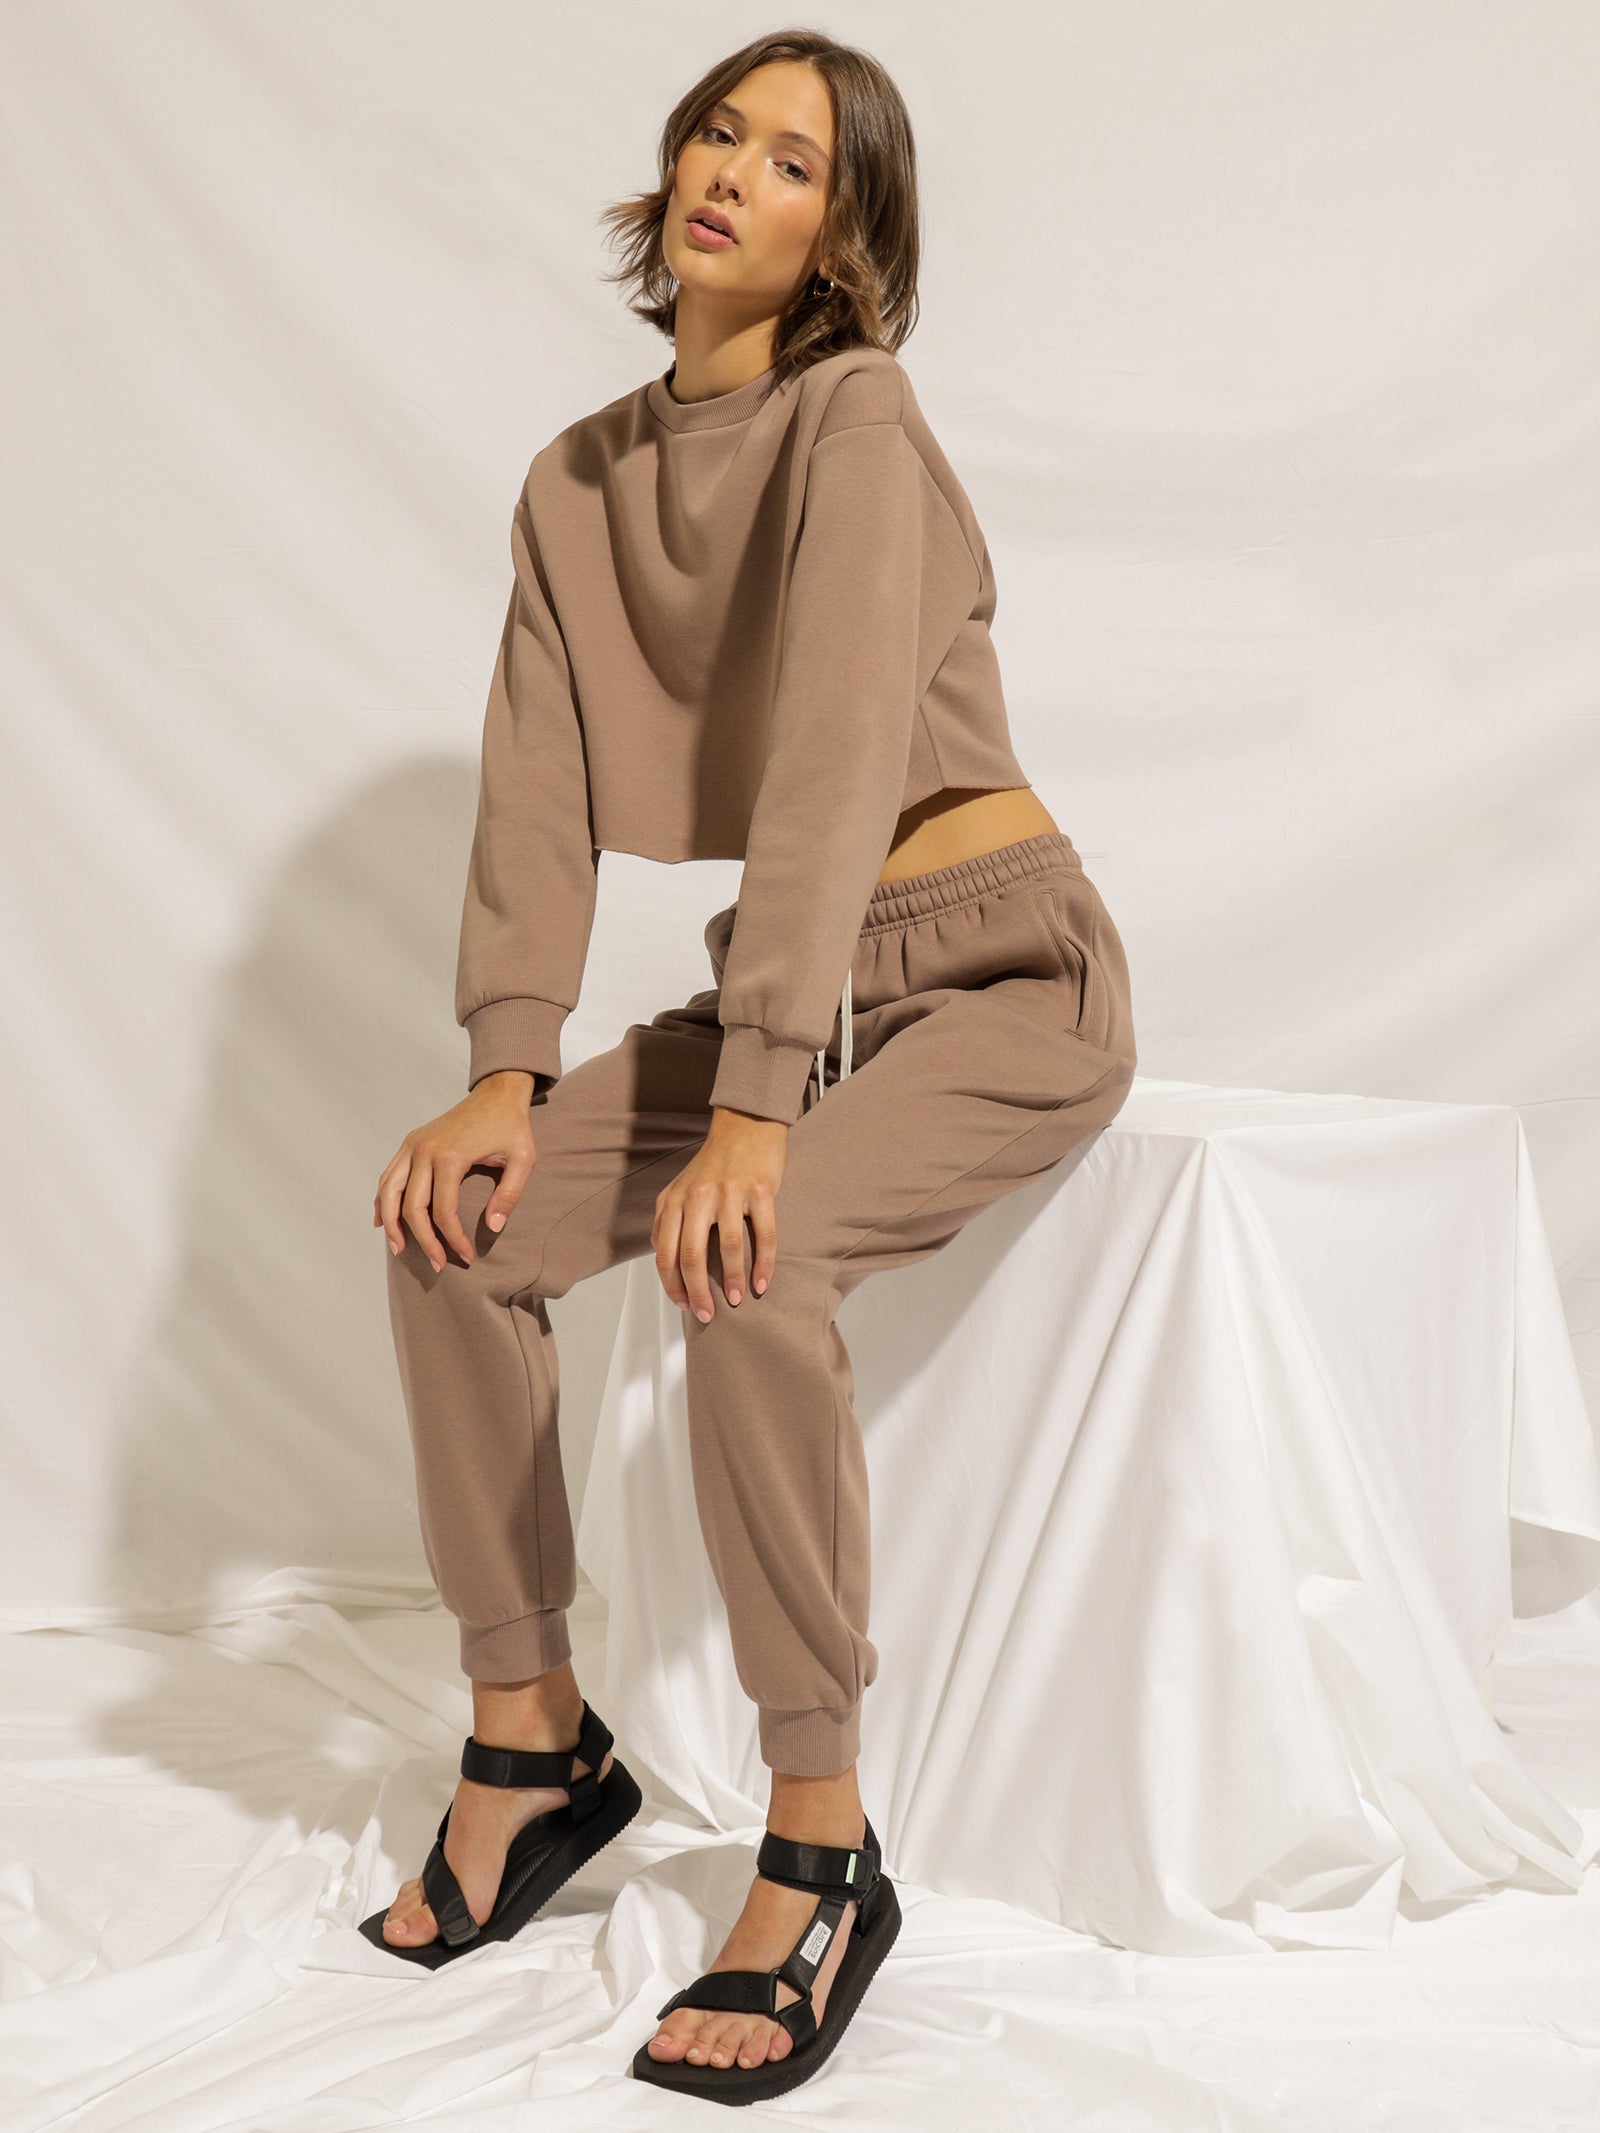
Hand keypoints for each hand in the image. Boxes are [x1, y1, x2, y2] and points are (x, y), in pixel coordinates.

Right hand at [374, 1069, 538, 1272]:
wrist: (497, 1093)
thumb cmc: (511, 1126)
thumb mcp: (523, 1159)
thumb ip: (510, 1194)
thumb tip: (493, 1228)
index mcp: (451, 1156)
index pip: (444, 1211)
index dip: (453, 1239)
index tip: (467, 1256)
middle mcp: (425, 1150)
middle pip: (412, 1207)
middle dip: (424, 1241)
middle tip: (438, 1265)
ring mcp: (413, 1145)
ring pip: (389, 1192)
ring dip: (391, 1224)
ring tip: (399, 1249)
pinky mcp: (410, 1142)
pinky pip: (388, 1176)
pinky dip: (382, 1200)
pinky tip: (381, 1220)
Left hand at [653, 1105, 788, 1320]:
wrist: (745, 1125)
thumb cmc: (713, 1163)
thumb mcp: (679, 1188)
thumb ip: (666, 1219)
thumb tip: (660, 1255)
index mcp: (674, 1200)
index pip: (665, 1253)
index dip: (673, 1286)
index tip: (684, 1306)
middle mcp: (697, 1197)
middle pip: (691, 1256)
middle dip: (698, 1292)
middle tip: (707, 1315)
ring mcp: (729, 1193)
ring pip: (728, 1248)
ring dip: (733, 1281)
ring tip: (737, 1301)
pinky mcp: (760, 1190)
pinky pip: (763, 1234)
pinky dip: (763, 1263)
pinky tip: (762, 1283)